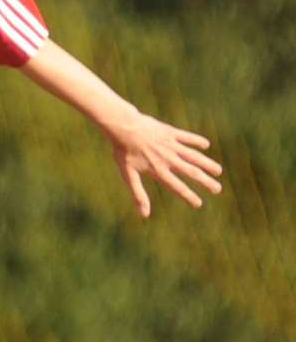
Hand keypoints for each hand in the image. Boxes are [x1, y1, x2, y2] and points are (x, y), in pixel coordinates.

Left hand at [107, 113, 222, 217]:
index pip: (177, 187)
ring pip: (194, 156)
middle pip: (191, 172)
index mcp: (158, 170)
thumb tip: (144, 215)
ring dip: (207, 163)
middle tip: (217, 189)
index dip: (188, 196)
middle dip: (205, 181)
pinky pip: (187, 137)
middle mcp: (168, 159)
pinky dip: (197, 141)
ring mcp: (171, 145)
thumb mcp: (128, 175)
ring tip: (218, 171)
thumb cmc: (123, 152)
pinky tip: (206, 145)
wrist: (122, 126)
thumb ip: (138, 194)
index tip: (198, 204)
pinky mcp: (171, 132)